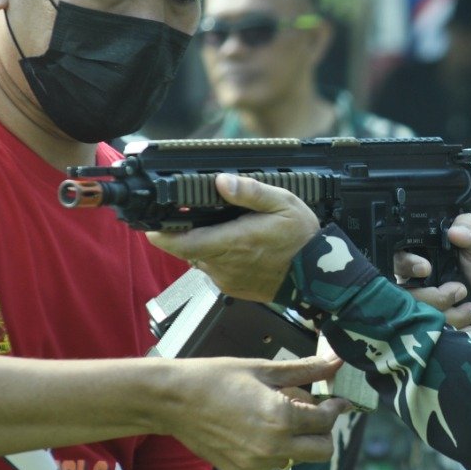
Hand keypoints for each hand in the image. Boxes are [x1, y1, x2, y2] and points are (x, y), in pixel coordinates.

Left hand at [147, 174, 319, 302]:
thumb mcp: (283, 203)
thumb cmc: (302, 240)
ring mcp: (227, 278)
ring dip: (203, 243)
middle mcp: (224, 264)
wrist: (319, 277)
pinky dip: (217, 256)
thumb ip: (250, 192)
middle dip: (183, 232)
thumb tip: (222, 181)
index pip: (180, 242)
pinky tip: (236, 246)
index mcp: (232, 242)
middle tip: (191, 215)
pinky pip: (214, 270)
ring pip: (199, 258)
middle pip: (185, 248)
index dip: (160, 233)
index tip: (151, 223)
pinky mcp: (232, 288)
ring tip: (223, 228)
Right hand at [168, 355, 347, 469]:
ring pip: (300, 460)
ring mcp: (257, 464)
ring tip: (285, 418)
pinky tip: (263, 430)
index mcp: (282, 418)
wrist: (175, 400)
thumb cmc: (217, 378)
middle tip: (316, 412)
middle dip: (325, 431)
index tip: (337, 400)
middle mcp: (273, 446)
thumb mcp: (263, 369)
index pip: (326, 420)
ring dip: (302, 441)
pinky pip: (274, 465)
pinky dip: (277, 450)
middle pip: (323, 451)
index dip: (335, 407)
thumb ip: (305, 371)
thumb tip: (335, 361)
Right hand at [393, 213, 470, 329]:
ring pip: (417, 314)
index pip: (397, 256)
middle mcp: (409, 279)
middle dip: (432, 296)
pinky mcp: (425, 324)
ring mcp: (416, 303)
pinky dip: (453, 327)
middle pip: (403, 291)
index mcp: (417, 253)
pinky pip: (430, 332)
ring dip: (447, 314)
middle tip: (459, 290)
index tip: (426, 269)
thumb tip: (455, 231)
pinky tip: (470, 325)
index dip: (407, 264)